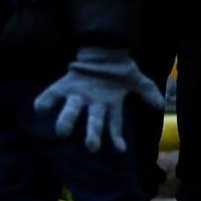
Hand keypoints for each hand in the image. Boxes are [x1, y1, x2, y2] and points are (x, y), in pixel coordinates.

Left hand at [34, 48, 165, 152]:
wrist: (103, 50)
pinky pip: (52, 94)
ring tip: (62, 132)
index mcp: (110, 106)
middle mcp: (93, 105)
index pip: (114, 126)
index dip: (116, 138)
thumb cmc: (119, 68)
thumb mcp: (136, 79)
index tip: (120, 150)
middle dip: (92, 135)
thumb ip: (147, 91)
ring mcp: (78, 96)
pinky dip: (45, 101)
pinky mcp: (65, 85)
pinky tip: (40, 108)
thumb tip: (160, 105)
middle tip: (91, 147)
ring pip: (72, 112)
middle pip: (93, 123)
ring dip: (67, 120)